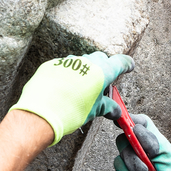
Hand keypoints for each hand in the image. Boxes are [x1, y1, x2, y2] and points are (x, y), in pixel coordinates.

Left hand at [11, 52, 133, 144]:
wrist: (42, 111)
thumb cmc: (73, 111)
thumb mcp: (94, 110)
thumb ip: (107, 107)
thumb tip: (116, 111)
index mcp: (102, 71)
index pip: (120, 62)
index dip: (126, 64)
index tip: (129, 66)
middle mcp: (87, 62)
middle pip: (101, 59)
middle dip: (104, 68)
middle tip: (102, 83)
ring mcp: (69, 61)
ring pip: (82, 62)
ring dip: (85, 71)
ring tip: (81, 88)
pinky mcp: (53, 65)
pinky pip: (65, 67)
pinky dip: (68, 74)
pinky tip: (64, 88)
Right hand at [109, 115, 170, 170]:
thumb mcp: (170, 161)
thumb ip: (153, 140)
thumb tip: (135, 124)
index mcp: (152, 146)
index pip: (137, 125)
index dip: (130, 122)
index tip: (127, 125)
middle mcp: (138, 155)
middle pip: (123, 143)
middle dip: (136, 160)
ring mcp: (128, 170)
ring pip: (118, 164)